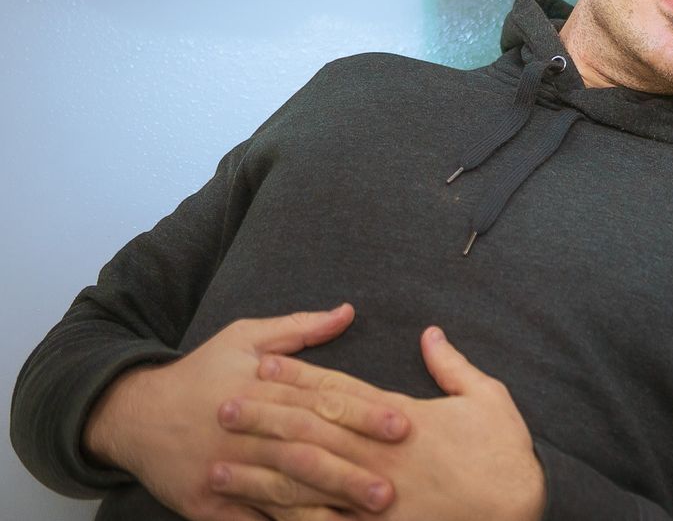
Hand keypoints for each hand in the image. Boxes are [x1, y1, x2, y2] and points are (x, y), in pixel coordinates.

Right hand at [83, 304, 406, 520]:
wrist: (132, 414)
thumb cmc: (199, 372)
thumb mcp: (243, 336)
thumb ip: (299, 327)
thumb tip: (348, 312)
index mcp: (259, 386)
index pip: (320, 401)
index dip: (363, 413)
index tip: (401, 424)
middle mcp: (245, 429)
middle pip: (305, 448)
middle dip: (351, 466)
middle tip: (394, 482)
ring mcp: (224, 469)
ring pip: (281, 488)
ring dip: (325, 503)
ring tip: (365, 514)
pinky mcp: (207, 505)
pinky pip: (250, 519)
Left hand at [227, 327, 545, 520]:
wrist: (514, 508)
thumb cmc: (504, 453)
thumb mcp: (489, 396)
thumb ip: (453, 365)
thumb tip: (429, 333)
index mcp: (402, 418)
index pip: (338, 391)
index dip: (298, 377)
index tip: (263, 365)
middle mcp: (379, 455)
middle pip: (309, 432)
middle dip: (264, 418)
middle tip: (222, 407)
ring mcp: (372, 497)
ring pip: (303, 481)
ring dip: (258, 473)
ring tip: (218, 465)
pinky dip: (284, 518)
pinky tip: (252, 516)